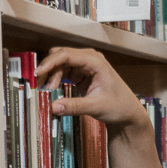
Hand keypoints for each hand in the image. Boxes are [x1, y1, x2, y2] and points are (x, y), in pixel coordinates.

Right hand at [33, 46, 148, 128]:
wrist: (127, 112)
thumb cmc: (118, 106)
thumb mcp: (96, 107)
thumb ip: (74, 106)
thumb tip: (54, 107)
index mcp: (95, 61)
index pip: (66, 55)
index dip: (50, 63)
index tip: (38, 73)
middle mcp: (89, 59)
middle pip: (60, 57)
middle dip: (49, 70)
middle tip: (41, 87)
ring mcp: (84, 66)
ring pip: (59, 64)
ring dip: (51, 77)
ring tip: (48, 92)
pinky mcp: (80, 74)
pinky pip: (62, 72)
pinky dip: (55, 80)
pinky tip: (53, 91)